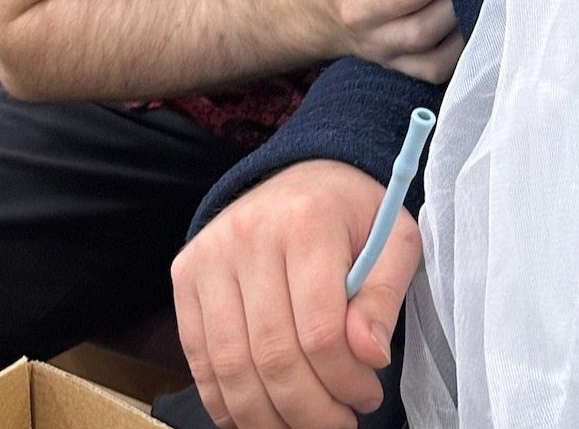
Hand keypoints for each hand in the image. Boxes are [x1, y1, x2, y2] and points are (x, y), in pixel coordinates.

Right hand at [172, 159, 418, 428]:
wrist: (303, 175)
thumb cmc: (353, 214)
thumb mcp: (393, 241)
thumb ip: (383, 298)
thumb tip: (370, 356)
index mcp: (307, 220)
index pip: (320, 330)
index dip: (345, 380)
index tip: (367, 396)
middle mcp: (249, 234)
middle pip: (273, 355)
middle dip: (310, 409)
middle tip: (339, 422)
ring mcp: (209, 256)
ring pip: (231, 366)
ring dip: (268, 416)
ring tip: (303, 425)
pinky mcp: (185, 277)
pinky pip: (200, 358)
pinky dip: (227, 401)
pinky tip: (261, 414)